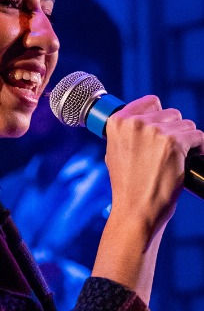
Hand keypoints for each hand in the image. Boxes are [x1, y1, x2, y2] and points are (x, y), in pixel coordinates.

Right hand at [104, 95, 203, 234]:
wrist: (137, 208)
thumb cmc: (127, 185)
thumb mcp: (114, 152)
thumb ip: (126, 133)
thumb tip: (142, 121)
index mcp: (117, 122)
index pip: (150, 102)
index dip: (159, 116)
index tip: (161, 130)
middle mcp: (135, 123)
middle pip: (171, 113)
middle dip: (174, 130)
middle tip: (167, 151)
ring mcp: (155, 131)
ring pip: (187, 124)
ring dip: (187, 140)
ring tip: (176, 158)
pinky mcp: (175, 143)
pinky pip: (198, 136)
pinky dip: (198, 149)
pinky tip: (188, 161)